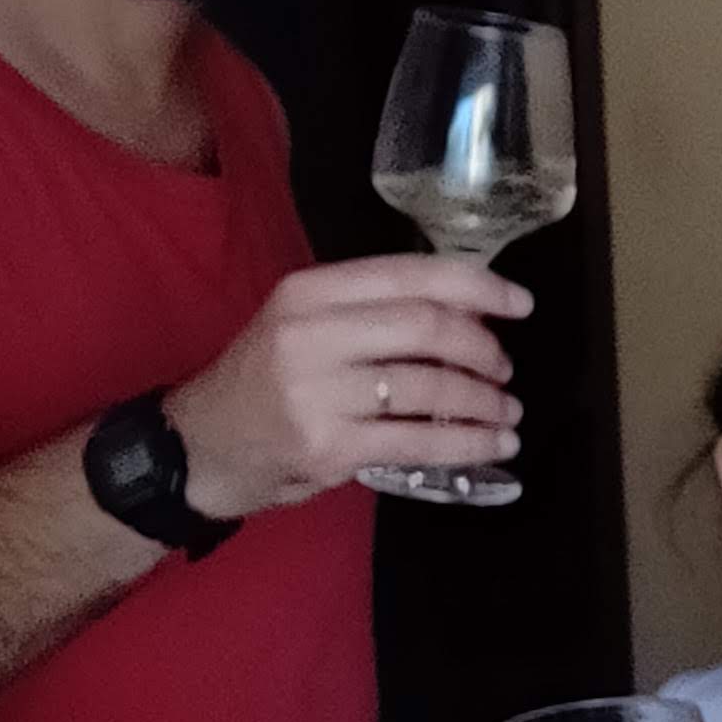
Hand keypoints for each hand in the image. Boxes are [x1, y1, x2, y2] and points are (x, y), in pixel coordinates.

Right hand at [164, 253, 528, 517]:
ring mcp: (317, 393)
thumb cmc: (265, 383)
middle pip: (428, 327)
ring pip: (430, 386)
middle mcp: (311, 334)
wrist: (200, 446)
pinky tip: (493, 444)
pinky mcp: (328, 446)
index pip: (412, 275)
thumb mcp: (304, 325)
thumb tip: (473, 313)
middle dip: (483, 349)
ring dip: (484, 401)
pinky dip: (469, 443)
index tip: (520, 303)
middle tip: (504, 369)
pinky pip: (420, 441)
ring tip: (505, 410)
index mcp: (309, 291)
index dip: (479, 287)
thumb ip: (373, 313)